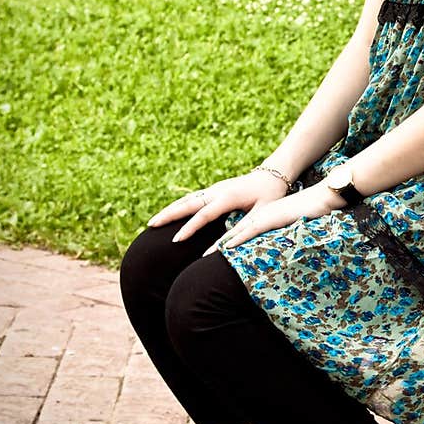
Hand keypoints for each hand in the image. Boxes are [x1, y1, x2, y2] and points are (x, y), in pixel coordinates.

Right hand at [147, 169, 289, 242]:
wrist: (273, 175)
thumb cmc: (270, 197)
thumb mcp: (261, 215)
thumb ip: (244, 230)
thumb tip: (227, 247)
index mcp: (228, 197)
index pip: (204, 214)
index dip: (189, 228)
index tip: (176, 240)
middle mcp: (217, 191)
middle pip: (187, 203)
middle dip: (168, 215)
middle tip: (150, 226)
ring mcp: (214, 189)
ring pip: (186, 199)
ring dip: (169, 210)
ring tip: (153, 222)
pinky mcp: (213, 190)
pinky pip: (191, 199)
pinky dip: (177, 206)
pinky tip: (169, 214)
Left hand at [205, 181, 345, 254]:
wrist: (322, 196)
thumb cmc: (308, 212)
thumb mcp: (288, 227)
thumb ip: (277, 237)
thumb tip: (270, 250)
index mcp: (257, 217)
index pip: (232, 229)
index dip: (214, 237)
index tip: (197, 246)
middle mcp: (255, 215)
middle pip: (226, 228)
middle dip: (203, 236)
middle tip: (186, 246)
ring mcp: (262, 216)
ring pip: (234, 231)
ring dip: (217, 243)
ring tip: (199, 252)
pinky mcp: (271, 218)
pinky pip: (251, 230)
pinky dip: (238, 239)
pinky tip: (226, 247)